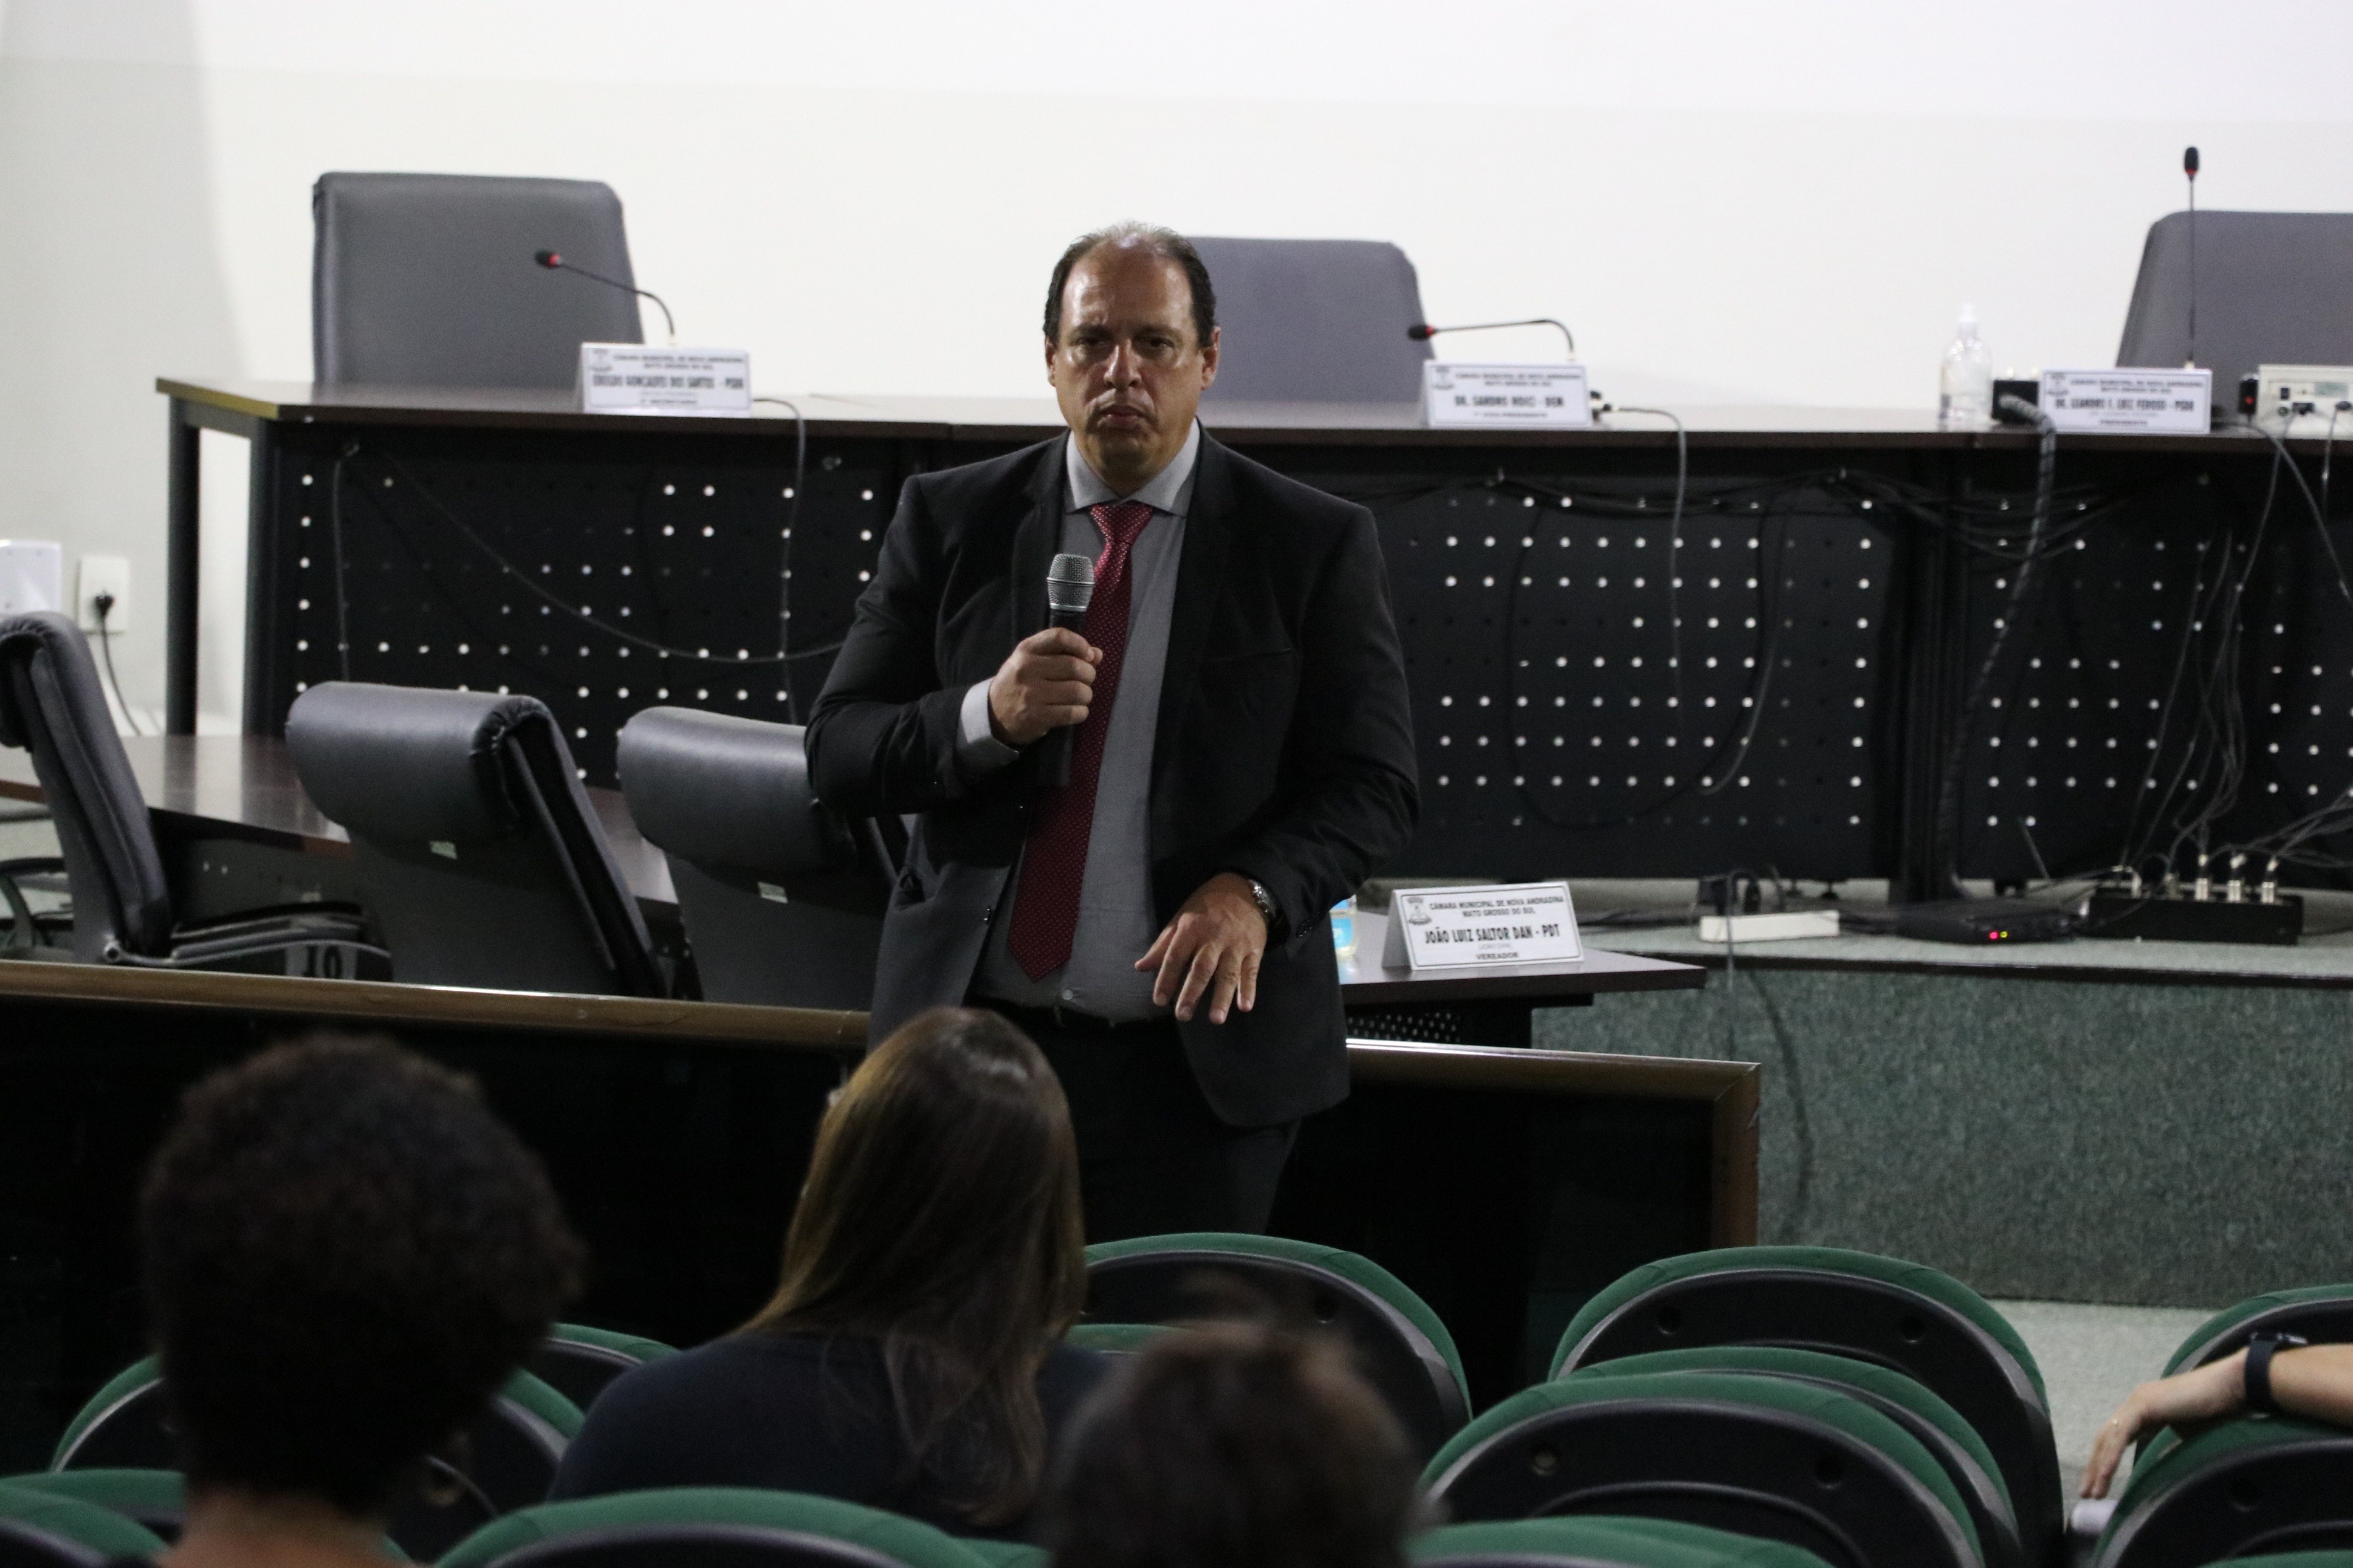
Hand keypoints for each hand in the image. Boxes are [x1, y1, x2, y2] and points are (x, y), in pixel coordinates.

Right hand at [988, 628, 1100, 747]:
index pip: (1058, 637)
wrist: (993, 714)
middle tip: (1086, 681)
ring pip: (1078, 691)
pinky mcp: (1037, 717)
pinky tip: (1076, 711)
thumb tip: (1097, 654)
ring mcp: (1032, 694)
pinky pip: (1073, 713)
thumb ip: (1064, 654)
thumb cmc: (1019, 683)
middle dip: (1089, 674)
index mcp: (1026, 650)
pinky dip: (1081, 712)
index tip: (1088, 655)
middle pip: (1075, 666)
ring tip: (1081, 697)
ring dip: (1087, 695)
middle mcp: (1027, 669)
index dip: (1080, 644)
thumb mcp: (1034, 662)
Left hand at [1136, 872, 1266, 1023]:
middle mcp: (1214, 938)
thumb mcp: (1181, 918)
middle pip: (1202, 968)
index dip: (1166, 978)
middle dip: (1192, 993)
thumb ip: (1163, 945)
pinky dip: (1249, 989)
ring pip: (1228, 973)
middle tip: (1182, 1016)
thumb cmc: (1206, 906)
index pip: (1175, 957)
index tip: (1159, 1001)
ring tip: (1215, 1019)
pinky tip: (1245, 1006)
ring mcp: (1235, 945)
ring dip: (1222, 997)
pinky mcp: (1254, 950)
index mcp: (1191, 929)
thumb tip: (1141, 967)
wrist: (1244, 889)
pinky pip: (1251, 972)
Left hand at [2080, 1353, 2244, 1498]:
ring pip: (2108, 1438)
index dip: (2104, 1462)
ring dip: (2099, 1467)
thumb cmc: (2218, 1412)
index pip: (2115, 1440)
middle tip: (2087, 1493)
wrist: (2233, 1388)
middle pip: (2105, 1439)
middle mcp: (2135, 1404)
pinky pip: (2121, 1433)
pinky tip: (2106, 1474)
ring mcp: (2137, 1401)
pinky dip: (2112, 1456)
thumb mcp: (2188, 1436)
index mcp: (2144, 1412)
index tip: (2098, 1486)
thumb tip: (2163, 1470)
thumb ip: (2170, 1448)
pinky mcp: (2144, 1404)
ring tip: (2093, 1492)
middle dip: (2095, 1467)